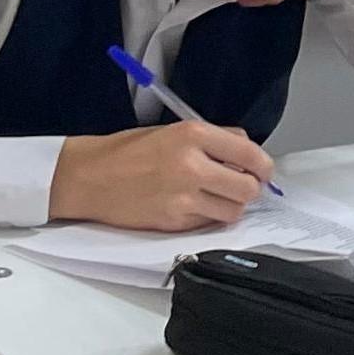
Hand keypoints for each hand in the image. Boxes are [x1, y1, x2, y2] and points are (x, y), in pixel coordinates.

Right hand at [47, 121, 274, 232]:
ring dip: (231, 206)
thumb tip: (247, 152)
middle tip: (240, 187)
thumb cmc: (129, 151)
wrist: (89, 177)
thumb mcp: (174, 130)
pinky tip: (194, 207)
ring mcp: (182, 198)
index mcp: (193, 135)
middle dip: (250, 189)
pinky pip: (208, 224)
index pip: (250, 153)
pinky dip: (208, 218)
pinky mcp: (172, 222)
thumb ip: (214, 139)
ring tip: (216, 198)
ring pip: (233, 212)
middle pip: (248, 188)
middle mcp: (191, 165)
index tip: (264, 171)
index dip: (264, 166)